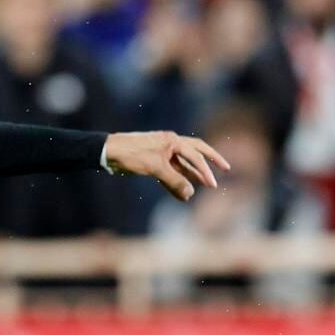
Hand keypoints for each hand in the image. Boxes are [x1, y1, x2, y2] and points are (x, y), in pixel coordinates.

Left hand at [102, 131, 229, 200]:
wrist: (109, 152)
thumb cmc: (131, 155)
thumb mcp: (155, 168)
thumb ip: (174, 181)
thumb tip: (190, 194)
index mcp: (172, 140)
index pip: (195, 156)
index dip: (206, 171)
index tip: (213, 184)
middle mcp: (170, 143)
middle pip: (196, 152)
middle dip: (210, 162)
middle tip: (226, 169)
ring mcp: (162, 152)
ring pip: (182, 164)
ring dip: (192, 174)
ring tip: (204, 185)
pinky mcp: (153, 161)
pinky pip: (170, 171)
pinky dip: (176, 180)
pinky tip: (182, 191)